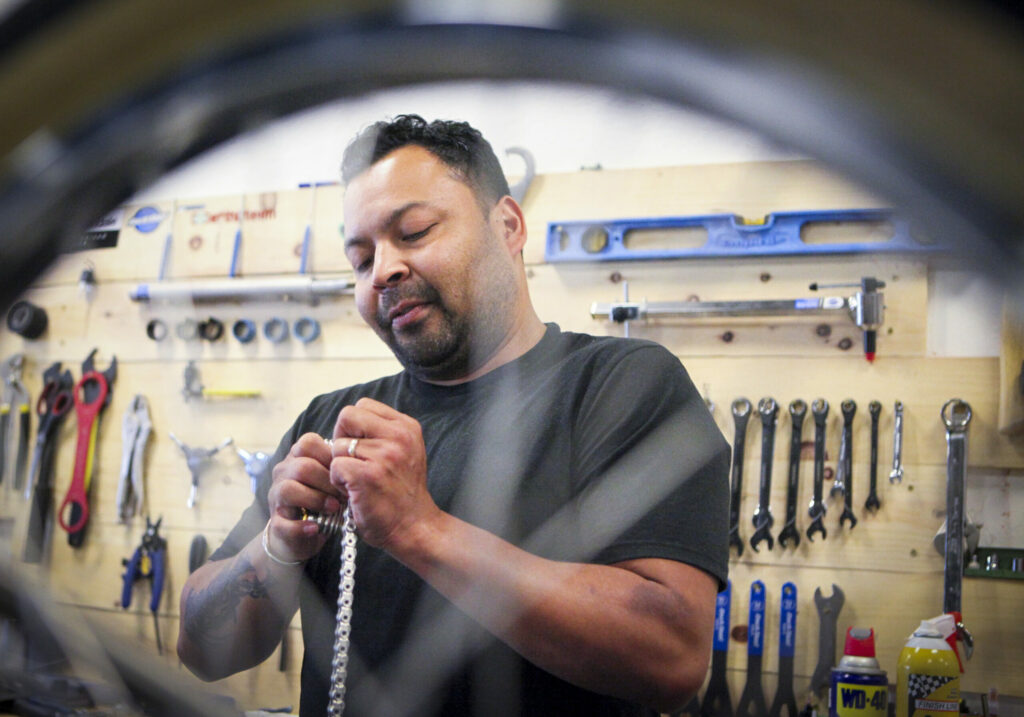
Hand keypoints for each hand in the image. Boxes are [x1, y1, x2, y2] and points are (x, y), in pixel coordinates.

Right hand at [266, 432, 344, 562]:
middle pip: (302, 467)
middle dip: (328, 481)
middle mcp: (283, 474)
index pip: (308, 443)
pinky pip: (283, 523)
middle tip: (345, 494)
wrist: (303, 535)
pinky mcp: (276, 524)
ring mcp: (276, 498)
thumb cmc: (324, 501)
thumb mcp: (333, 480)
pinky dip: (301, 526)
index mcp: (297, 458)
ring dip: (316, 499)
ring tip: (334, 508)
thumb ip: (340, 468)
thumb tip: (359, 463)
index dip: (330, 456)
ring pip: (288, 489)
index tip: (346, 471)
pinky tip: (316, 528)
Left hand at [331, 398, 439, 550]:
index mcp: (407, 427)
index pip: (363, 405)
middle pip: (347, 417)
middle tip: (355, 463)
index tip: (364, 448)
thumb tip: (347, 422)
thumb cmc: (402, 491)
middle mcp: (398, 437)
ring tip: (358, 481)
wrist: (415, 527)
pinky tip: (354, 491)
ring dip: (341, 464)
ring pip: (338, 445)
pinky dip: (338, 481)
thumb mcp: (405, 451)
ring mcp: (384, 456)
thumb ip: (382, 431)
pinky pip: (335, 466)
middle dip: (343, 439)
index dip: (355, 426)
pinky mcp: (367, 476)